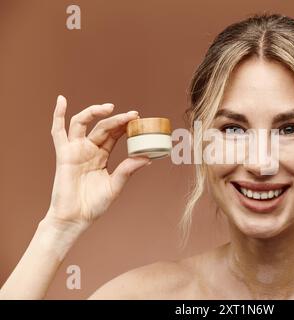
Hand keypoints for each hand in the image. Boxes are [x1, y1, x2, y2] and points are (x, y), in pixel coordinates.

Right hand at [45, 95, 150, 228]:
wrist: (76, 218)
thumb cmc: (94, 205)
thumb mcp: (115, 186)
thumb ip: (128, 170)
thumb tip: (147, 158)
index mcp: (102, 155)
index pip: (114, 134)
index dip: (125, 125)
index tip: (139, 119)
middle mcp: (89, 149)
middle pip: (103, 127)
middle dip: (118, 120)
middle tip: (133, 115)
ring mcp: (75, 150)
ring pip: (83, 123)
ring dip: (94, 112)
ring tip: (110, 107)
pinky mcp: (63, 154)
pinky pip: (58, 132)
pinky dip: (58, 115)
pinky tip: (61, 100)